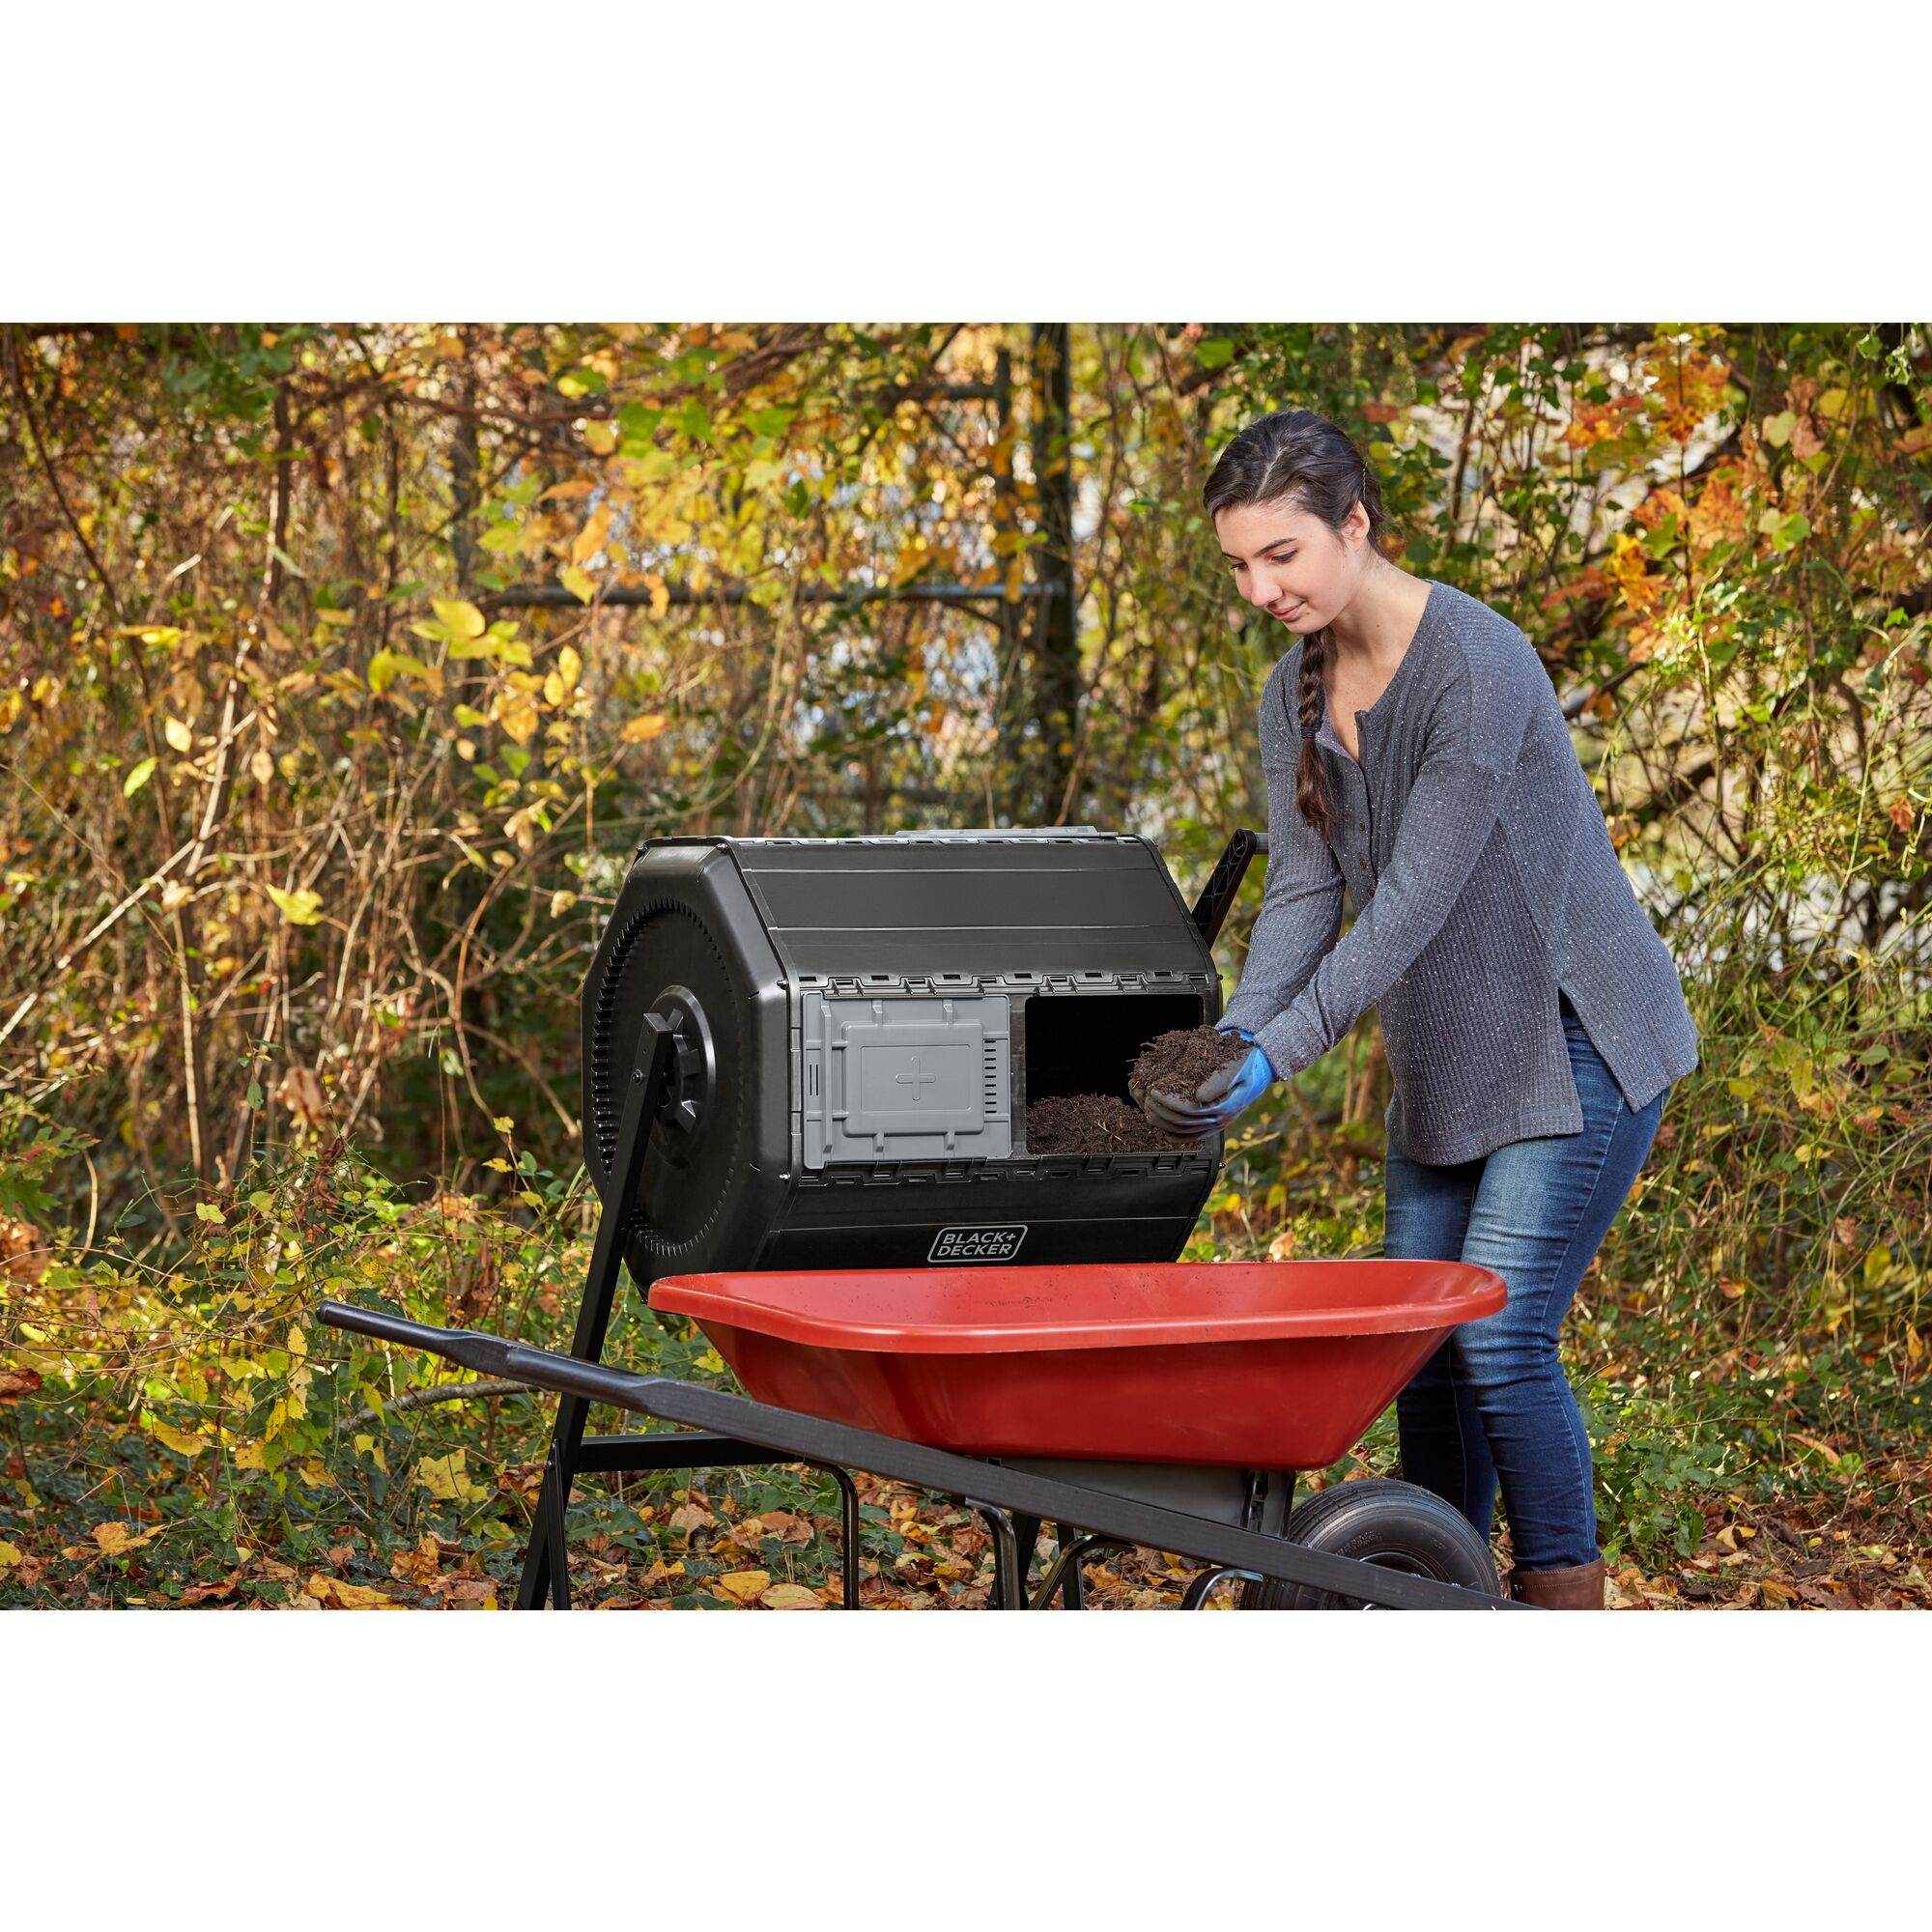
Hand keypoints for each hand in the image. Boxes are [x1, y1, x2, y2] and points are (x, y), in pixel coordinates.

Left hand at [1144, 1037, 1275, 1141]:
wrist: (1261, 1067)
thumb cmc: (1248, 1063)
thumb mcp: (1236, 1067)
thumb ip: (1218, 1082)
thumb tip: (1199, 1097)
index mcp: (1226, 1105)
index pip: (1190, 1110)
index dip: (1169, 1103)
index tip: (1154, 1092)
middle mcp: (1223, 1118)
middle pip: (1185, 1122)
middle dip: (1162, 1112)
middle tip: (1147, 1101)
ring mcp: (1220, 1123)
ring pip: (1188, 1131)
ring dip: (1166, 1124)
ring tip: (1150, 1113)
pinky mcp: (1217, 1124)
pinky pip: (1196, 1136)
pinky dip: (1179, 1136)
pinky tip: (1167, 1133)